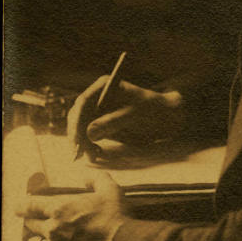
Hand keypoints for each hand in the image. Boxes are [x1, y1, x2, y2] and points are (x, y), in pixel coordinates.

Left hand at [17, 171, 125, 240]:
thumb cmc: (117, 217)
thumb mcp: (110, 189)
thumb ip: (96, 178)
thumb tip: (86, 175)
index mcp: (60, 208)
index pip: (29, 205)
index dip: (22, 206)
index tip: (19, 207)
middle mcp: (53, 230)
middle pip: (31, 226)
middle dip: (33, 223)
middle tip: (38, 222)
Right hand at [67, 77, 184, 151]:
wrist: (164, 117)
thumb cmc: (153, 109)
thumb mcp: (135, 114)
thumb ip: (113, 122)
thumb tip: (89, 132)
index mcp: (105, 85)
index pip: (83, 102)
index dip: (77, 120)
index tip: (77, 138)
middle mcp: (97, 96)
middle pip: (77, 115)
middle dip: (77, 134)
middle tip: (80, 151)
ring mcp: (97, 110)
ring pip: (80, 127)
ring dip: (82, 143)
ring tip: (93, 155)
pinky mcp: (100, 123)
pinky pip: (87, 135)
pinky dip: (88, 145)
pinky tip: (96, 153)